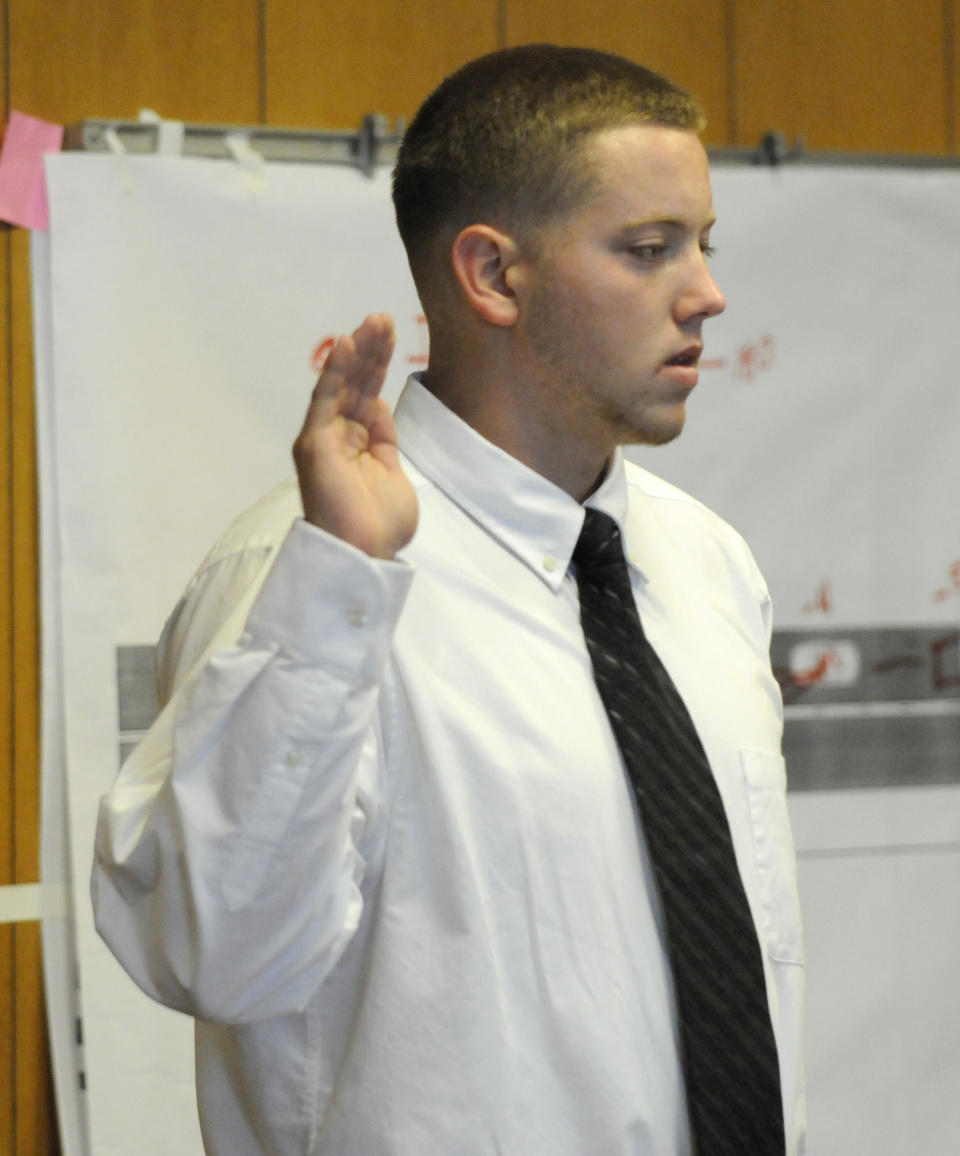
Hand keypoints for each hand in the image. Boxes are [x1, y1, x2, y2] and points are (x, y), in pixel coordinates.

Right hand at [293, 314, 417, 558]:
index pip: (368, 395)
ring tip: (374, 321)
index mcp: (357, 445)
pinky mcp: (315, 443)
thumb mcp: (393, 474)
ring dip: (357, 352)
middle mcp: (337, 437)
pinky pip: (325, 399)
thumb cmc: (380, 527)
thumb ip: (386, 441)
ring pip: (341, 385)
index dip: (378, 366)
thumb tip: (380, 407)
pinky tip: (348, 344)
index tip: (389, 336)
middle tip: (383, 318)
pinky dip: (335, 371)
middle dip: (370, 350)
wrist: (364, 555)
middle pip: (355, 385)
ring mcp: (324, 438)